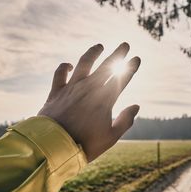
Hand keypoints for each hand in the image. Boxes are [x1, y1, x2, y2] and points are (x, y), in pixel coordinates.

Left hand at [38, 42, 140, 161]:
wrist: (53, 147)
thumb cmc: (85, 144)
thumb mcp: (110, 137)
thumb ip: (125, 121)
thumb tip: (136, 106)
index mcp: (105, 99)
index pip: (122, 78)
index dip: (130, 68)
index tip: (136, 58)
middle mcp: (89, 88)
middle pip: (106, 66)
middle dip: (117, 54)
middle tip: (125, 44)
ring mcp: (72, 88)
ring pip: (84, 63)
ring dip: (93, 53)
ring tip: (99, 46)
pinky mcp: (57, 91)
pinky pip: (60, 73)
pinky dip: (65, 67)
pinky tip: (70, 65)